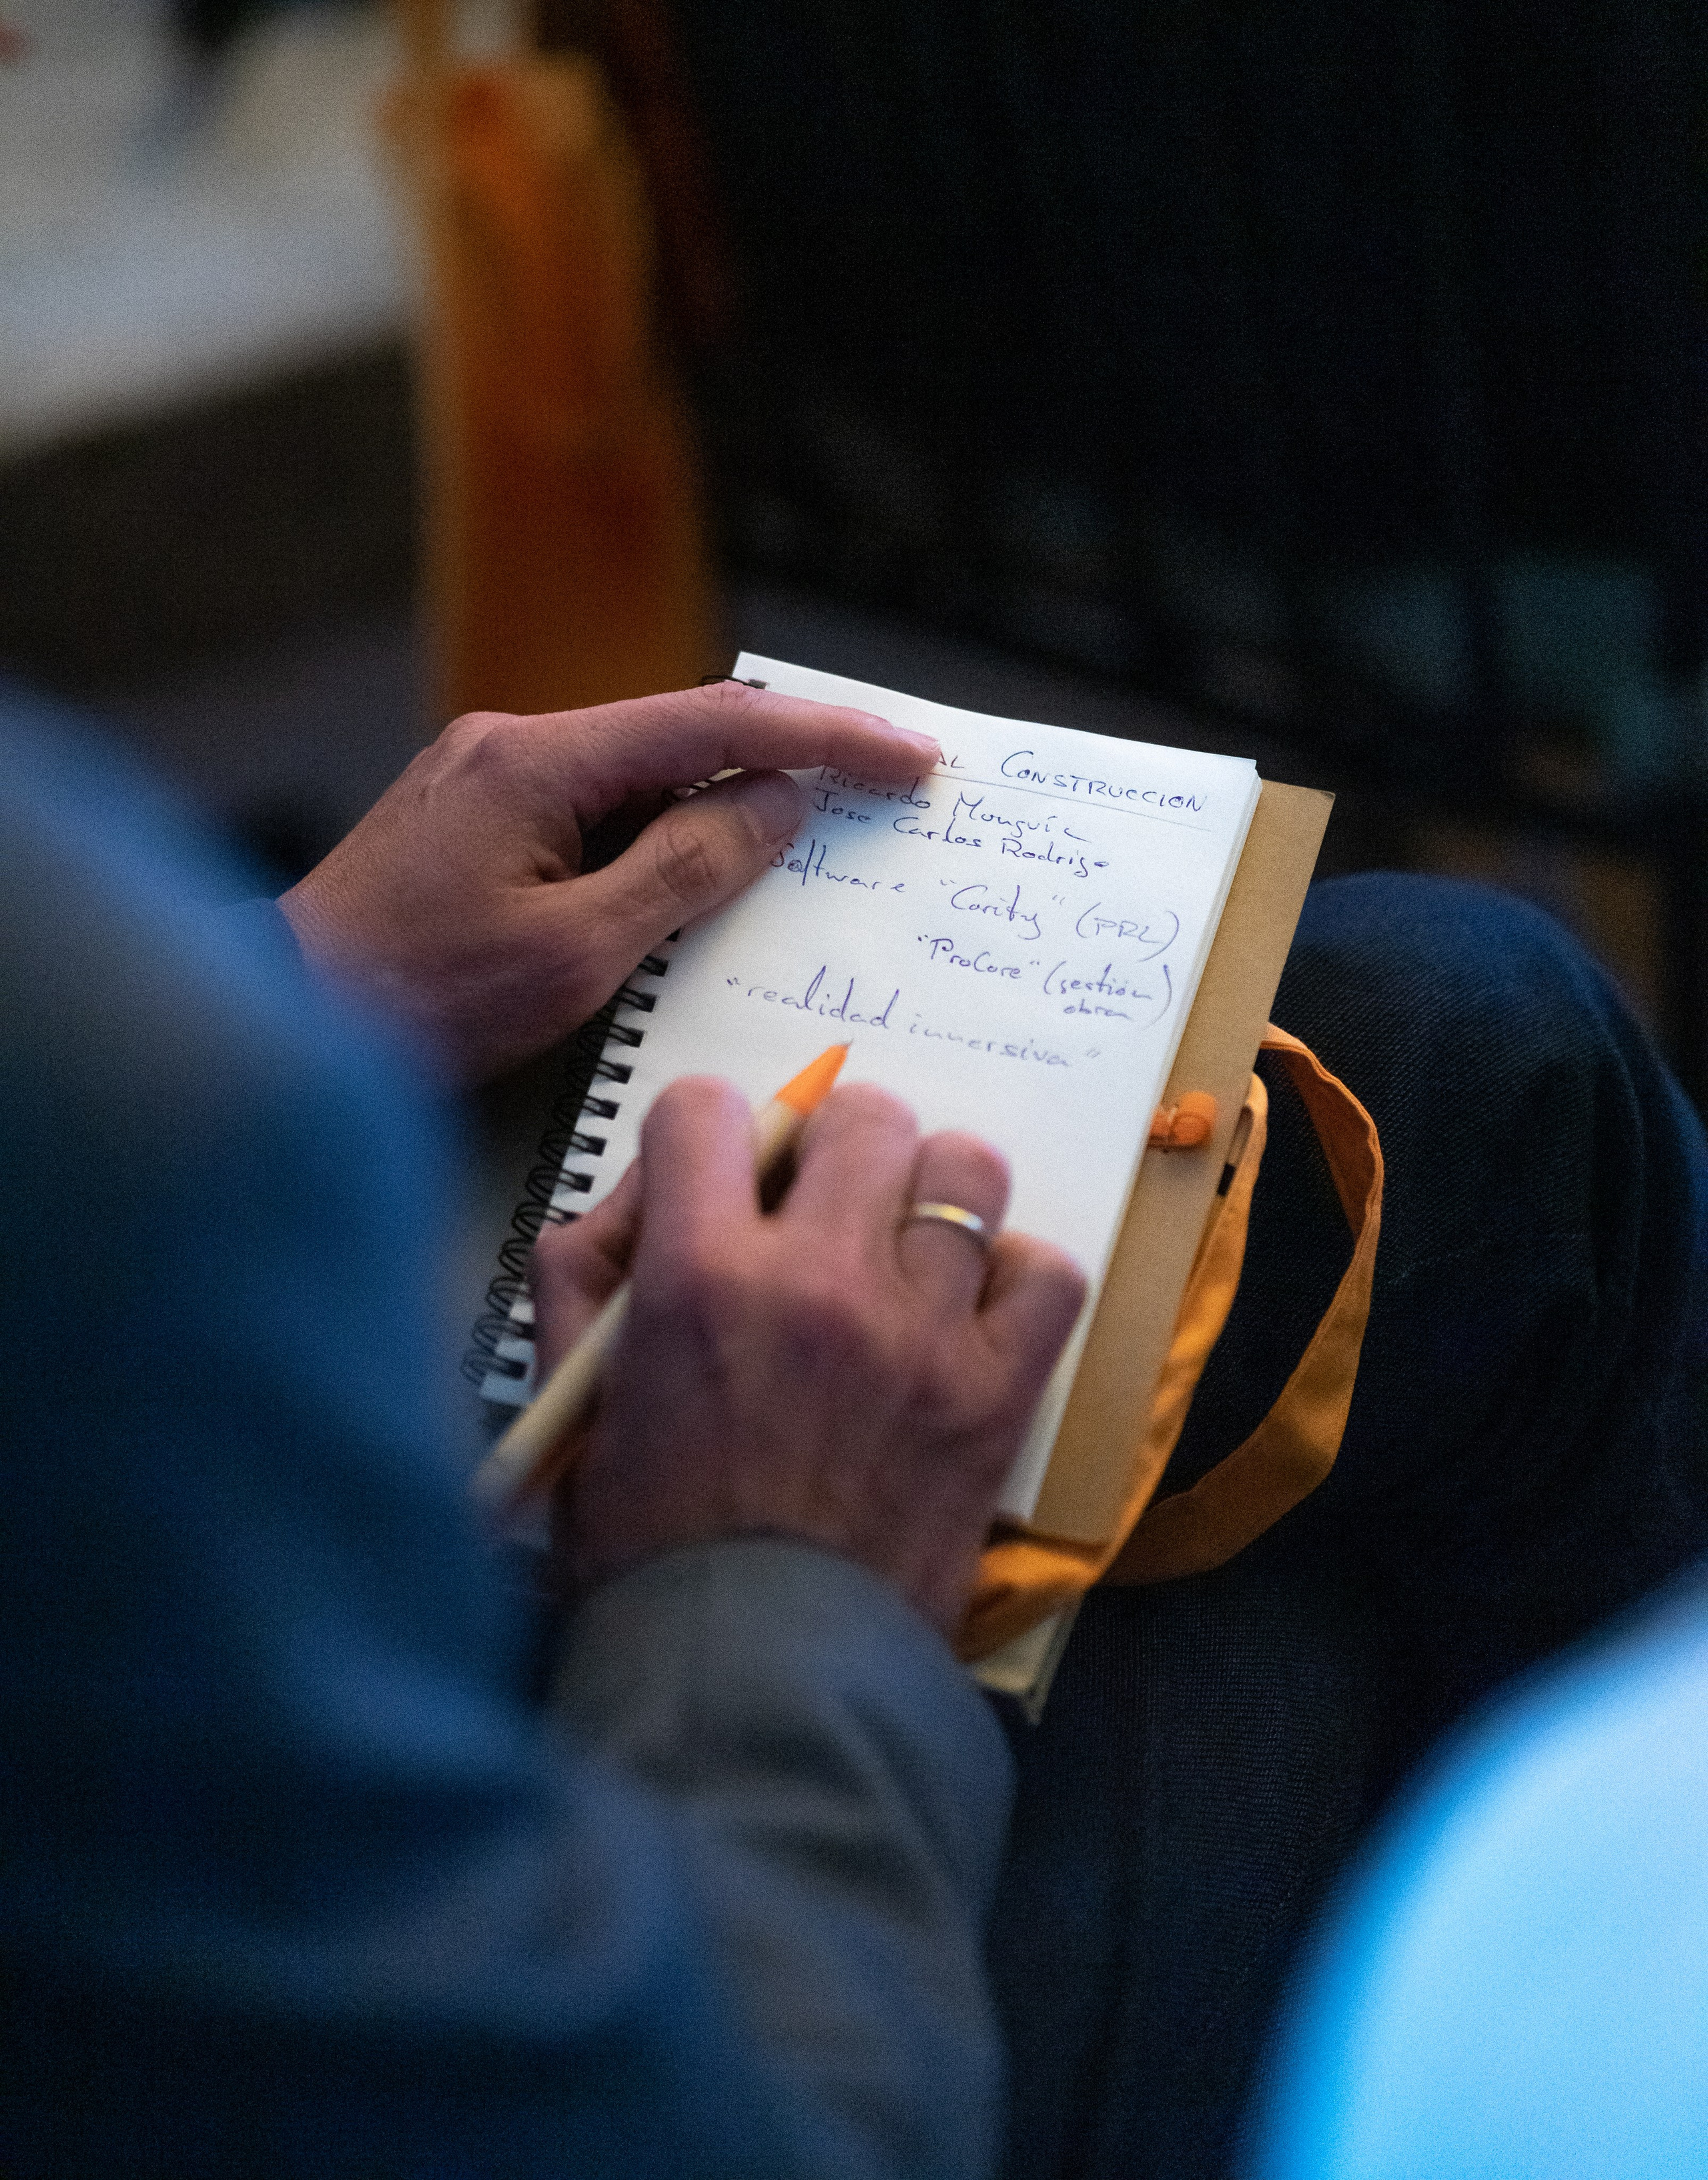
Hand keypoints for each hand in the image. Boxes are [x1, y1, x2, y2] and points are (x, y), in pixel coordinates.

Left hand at [278, 682, 940, 1082]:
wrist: (282, 1025)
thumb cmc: (415, 1001)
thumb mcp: (575, 952)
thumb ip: (686, 869)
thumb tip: (776, 804)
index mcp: (539, 762)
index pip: (717, 723)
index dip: (830, 737)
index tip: (913, 757)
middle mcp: (514, 748)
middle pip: (685, 737)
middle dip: (794, 761)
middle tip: (890, 790)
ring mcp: (492, 783)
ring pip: (644, 781)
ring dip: (729, 812)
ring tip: (816, 853)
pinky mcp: (481, 826)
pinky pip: (601, 818)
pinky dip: (668, 844)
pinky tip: (710, 885)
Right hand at [530, 1078, 1086, 1633]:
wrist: (754, 1679)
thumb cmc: (649, 1547)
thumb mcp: (574, 1399)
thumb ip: (587, 1273)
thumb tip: (647, 1191)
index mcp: (698, 1277)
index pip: (704, 1109)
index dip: (699, 1138)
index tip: (712, 1184)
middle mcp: (818, 1280)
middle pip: (860, 1114)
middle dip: (831, 1150)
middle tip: (819, 1214)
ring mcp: (921, 1332)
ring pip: (965, 1170)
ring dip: (931, 1198)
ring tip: (905, 1255)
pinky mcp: (996, 1393)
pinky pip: (1047, 1273)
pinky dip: (1014, 1283)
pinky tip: (967, 1320)